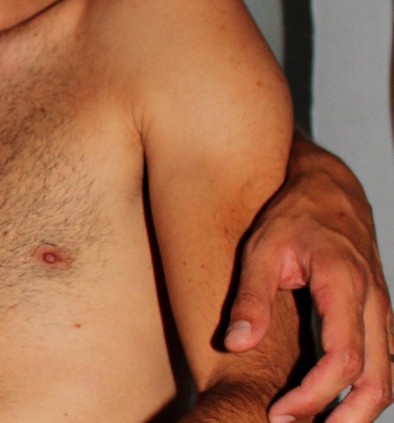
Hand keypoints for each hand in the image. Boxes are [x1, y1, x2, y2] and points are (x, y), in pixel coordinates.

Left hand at [225, 140, 392, 422]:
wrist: (327, 190)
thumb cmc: (292, 217)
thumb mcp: (260, 251)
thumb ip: (251, 299)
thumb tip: (237, 344)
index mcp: (346, 287)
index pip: (343, 358)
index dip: (315, 394)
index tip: (280, 412)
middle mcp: (374, 303)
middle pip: (378, 380)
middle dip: (345, 417)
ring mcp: (381, 311)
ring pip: (387, 376)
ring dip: (359, 410)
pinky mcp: (377, 316)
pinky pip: (382, 362)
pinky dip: (364, 390)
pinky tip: (332, 404)